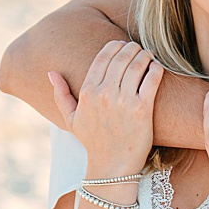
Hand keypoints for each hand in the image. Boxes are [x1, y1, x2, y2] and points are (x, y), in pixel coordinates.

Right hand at [48, 40, 162, 174]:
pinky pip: (151, 80)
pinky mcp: (142, 109)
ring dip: (144, 55)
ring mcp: (123, 101)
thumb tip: (51, 73)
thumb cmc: (93, 141)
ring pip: (136, 66)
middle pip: (120, 59)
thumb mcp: (71, 118)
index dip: (113, 47)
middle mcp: (104, 94)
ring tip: (148, 54)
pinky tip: (157, 66)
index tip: (121, 44)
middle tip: (137, 47)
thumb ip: (60, 95)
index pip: (101, 59)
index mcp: (87, 93)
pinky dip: (156, 69)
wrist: (113, 164)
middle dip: (131, 48)